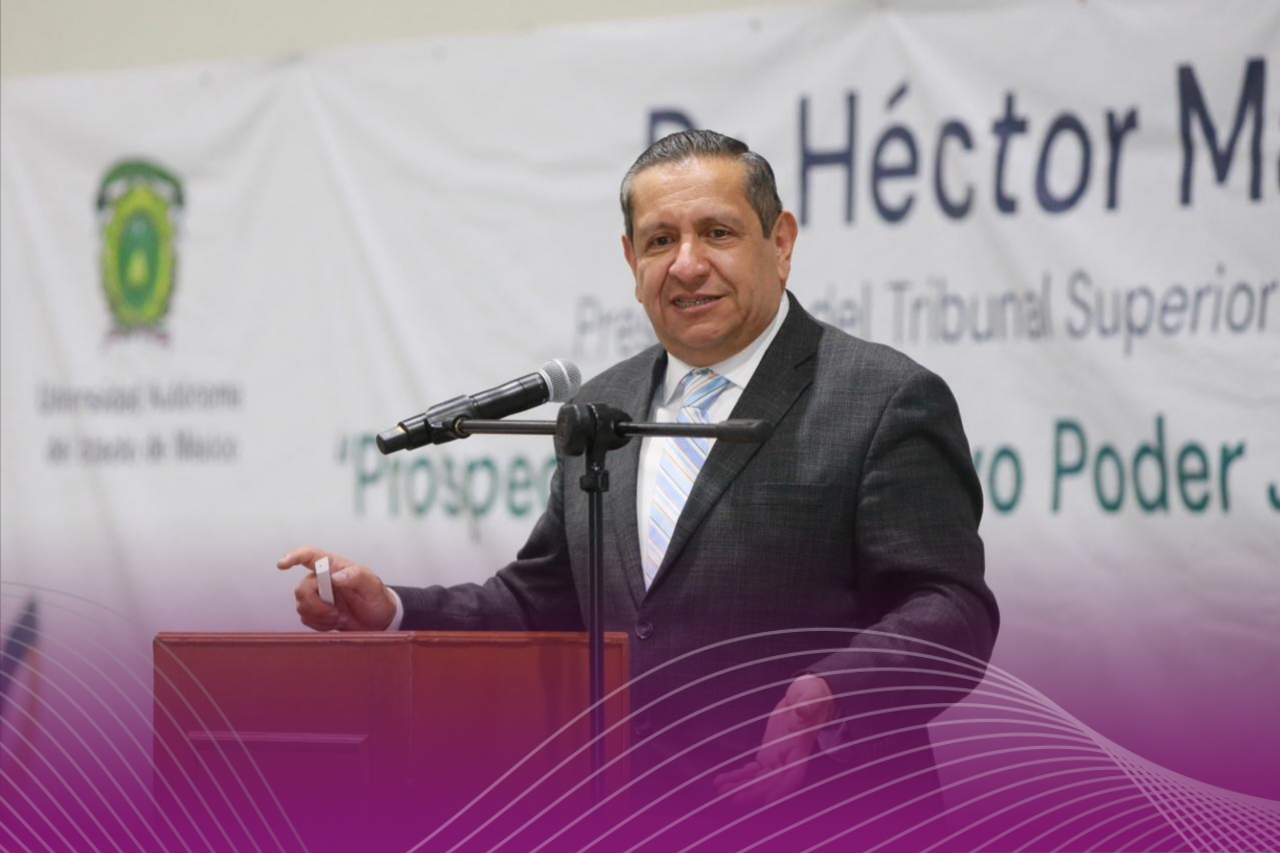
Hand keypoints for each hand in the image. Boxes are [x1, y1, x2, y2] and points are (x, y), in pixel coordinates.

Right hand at [277, 546, 396, 631]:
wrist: (379, 619)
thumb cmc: (376, 597)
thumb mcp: (372, 585)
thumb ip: (355, 576)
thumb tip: (335, 577)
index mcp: (334, 566)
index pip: (309, 556)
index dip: (294, 557)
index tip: (282, 564)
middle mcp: (322, 579)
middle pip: (302, 589)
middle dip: (316, 606)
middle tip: (337, 614)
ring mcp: (318, 596)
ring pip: (302, 606)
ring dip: (321, 617)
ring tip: (341, 618)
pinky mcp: (316, 612)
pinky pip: (306, 619)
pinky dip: (320, 624)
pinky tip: (335, 623)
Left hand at [713, 674, 837, 806]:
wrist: (808, 695)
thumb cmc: (814, 694)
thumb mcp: (811, 693)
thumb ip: (806, 704)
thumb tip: (801, 711)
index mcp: (800, 747)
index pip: (794, 774)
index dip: (782, 789)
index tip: (769, 802)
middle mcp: (789, 757)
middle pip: (772, 782)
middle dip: (753, 791)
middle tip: (732, 797)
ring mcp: (778, 756)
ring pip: (760, 779)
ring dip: (741, 786)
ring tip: (721, 790)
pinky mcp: (769, 752)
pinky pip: (754, 770)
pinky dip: (739, 776)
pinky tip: (724, 780)